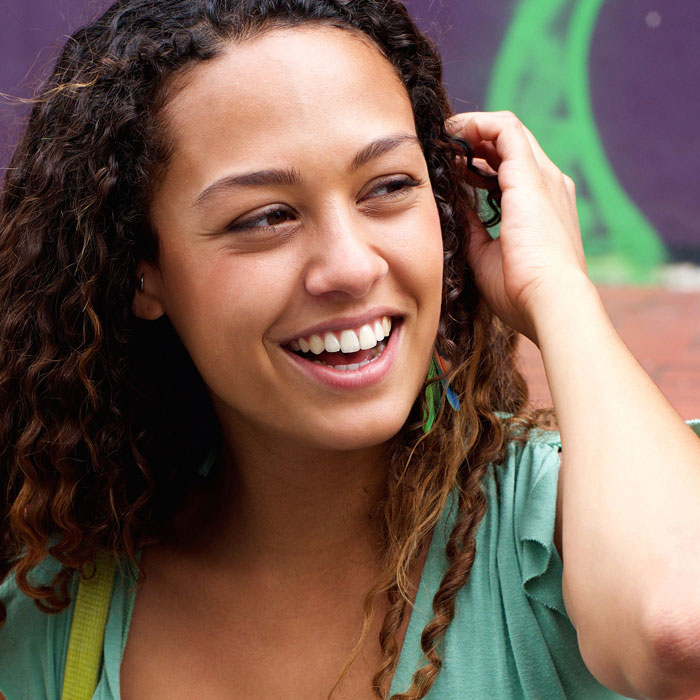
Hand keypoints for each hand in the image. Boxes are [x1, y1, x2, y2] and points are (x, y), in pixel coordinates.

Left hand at [446, 111, 589, 344]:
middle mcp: (548, 186)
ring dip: (472, 129)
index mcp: (543, 207)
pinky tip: (452, 135)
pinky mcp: (530, 175)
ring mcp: (543, 177)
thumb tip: (450, 208)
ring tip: (443, 139)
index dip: (479, 163)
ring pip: (507, 131)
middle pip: (509, 145)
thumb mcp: (486, 254)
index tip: (451, 170)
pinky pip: (504, 129)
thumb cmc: (520, 291)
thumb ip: (472, 227)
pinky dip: (476, 125)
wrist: (550, 301)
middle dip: (473, 141)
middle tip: (442, 151)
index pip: (511, 169)